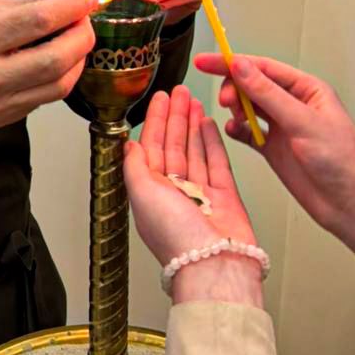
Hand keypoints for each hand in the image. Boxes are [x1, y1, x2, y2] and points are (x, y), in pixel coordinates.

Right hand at [0, 0, 97, 127]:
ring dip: (78, 58)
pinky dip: (60, 75)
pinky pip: (46, 97)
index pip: (39, 21)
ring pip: (60, 85)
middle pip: (57, 59)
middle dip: (83, 35)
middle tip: (84, 18)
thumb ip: (26, 6)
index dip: (73, 6)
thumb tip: (68, 0)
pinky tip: (56, 59)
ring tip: (74, 39)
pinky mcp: (4, 119)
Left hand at [124, 86, 262, 304]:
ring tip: (193, 99)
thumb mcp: (142, 195)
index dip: (154, 121)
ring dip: (192, 123)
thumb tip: (129, 145)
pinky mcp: (224, 195)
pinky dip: (212, 140)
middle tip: (178, 91)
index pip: (150, 147)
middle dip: (174, 117)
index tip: (159, 98)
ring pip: (194, 149)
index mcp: (150, 192)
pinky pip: (216, 161)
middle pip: (173, 144)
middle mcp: (174, 191)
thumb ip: (135, 166)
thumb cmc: (176, 237)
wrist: (213, 263)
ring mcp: (200, 193)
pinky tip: (208, 122)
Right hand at [196, 54, 354, 265]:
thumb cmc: (343, 162)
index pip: (263, 67)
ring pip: (248, 107)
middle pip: (252, 85)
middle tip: (225, 101)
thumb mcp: (303, 122)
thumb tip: (241, 66)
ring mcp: (282, 127)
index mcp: (307, 89)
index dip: (233, 62)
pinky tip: (234, 132)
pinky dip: (237, 130)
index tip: (206, 61)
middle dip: (234, 88)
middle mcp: (293, 105)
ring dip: (235, 108)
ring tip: (234, 118)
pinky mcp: (274, 149)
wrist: (351, 205)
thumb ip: (269, 94)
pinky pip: (248, 133)